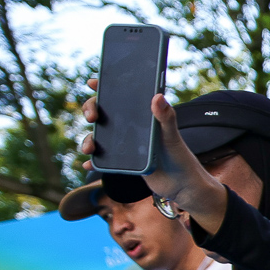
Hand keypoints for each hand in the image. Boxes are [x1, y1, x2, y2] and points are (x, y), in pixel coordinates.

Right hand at [80, 78, 229, 229]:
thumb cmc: (181, 158)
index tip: (94, 82)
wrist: (181, 186)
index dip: (106, 87)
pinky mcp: (122, 161)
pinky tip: (88, 164)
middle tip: (92, 117)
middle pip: (104, 113)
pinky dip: (94, 161)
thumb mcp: (172, 137)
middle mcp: (132, 128)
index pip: (122, 97)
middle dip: (91, 110)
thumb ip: (166, 118)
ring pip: (99, 136)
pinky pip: (103, 159)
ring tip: (89, 147)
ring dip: (89, 139)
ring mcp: (125, 144)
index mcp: (144, 117)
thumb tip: (158, 96)